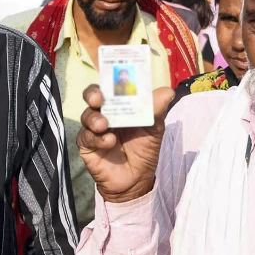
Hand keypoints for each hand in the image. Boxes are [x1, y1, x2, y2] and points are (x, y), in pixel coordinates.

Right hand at [76, 84, 175, 203]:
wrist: (136, 180)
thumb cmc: (143, 150)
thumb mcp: (154, 129)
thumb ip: (157, 110)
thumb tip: (167, 91)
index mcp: (120, 105)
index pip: (111, 86)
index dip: (109, 78)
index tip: (111, 74)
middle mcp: (104, 113)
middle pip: (92, 95)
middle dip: (93, 93)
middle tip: (98, 98)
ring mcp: (93, 129)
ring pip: (87, 115)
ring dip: (95, 118)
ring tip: (105, 125)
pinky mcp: (86, 145)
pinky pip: (86, 137)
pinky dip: (98, 138)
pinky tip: (109, 142)